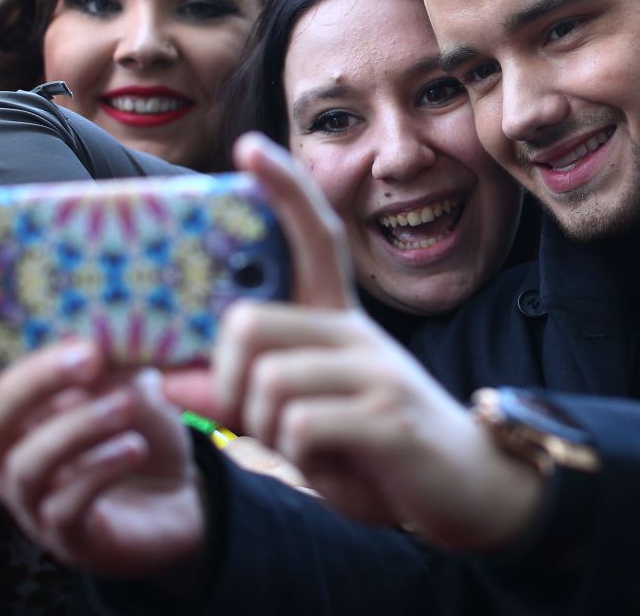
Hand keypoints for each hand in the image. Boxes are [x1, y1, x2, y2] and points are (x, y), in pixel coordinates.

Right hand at [0, 347, 205, 582]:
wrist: (180, 505)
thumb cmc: (142, 435)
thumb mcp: (137, 388)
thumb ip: (116, 364)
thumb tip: (111, 336)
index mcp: (16, 408)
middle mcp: (7, 453)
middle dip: (37, 380)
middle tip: (89, 354)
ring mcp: (30, 498)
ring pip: (28, 460)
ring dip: (79, 426)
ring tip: (126, 404)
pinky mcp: (65, 535)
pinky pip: (66, 503)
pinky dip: (100, 468)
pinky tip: (134, 447)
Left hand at [215, 134, 545, 550]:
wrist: (473, 492)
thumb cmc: (377, 453)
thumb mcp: (302, 422)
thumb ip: (242, 397)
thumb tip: (166, 381)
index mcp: (340, 323)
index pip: (313, 237)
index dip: (282, 189)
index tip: (247, 147)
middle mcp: (359, 334)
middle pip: (250, 323)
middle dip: (227, 383)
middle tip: (250, 418)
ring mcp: (378, 373)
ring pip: (269, 381)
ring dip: (265, 429)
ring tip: (306, 449)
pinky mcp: (390, 418)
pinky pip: (302, 425)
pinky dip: (300, 456)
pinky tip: (333, 463)